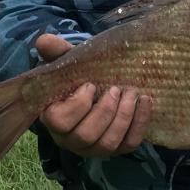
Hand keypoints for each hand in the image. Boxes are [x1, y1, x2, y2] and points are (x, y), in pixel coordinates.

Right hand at [34, 33, 151, 156]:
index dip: (77, 105)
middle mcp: (72, 140)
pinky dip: (139, 122)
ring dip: (123, 117)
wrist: (103, 86)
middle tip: (116, 89)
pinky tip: (145, 101)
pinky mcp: (118, 149)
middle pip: (86, 136)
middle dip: (105, 111)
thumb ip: (57, 53)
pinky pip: (129, 144)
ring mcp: (96, 148)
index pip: (59, 122)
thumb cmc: (81, 77)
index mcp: (55, 119)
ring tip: (132, 93)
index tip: (90, 84)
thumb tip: (43, 40)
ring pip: (108, 144)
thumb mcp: (69, 63)